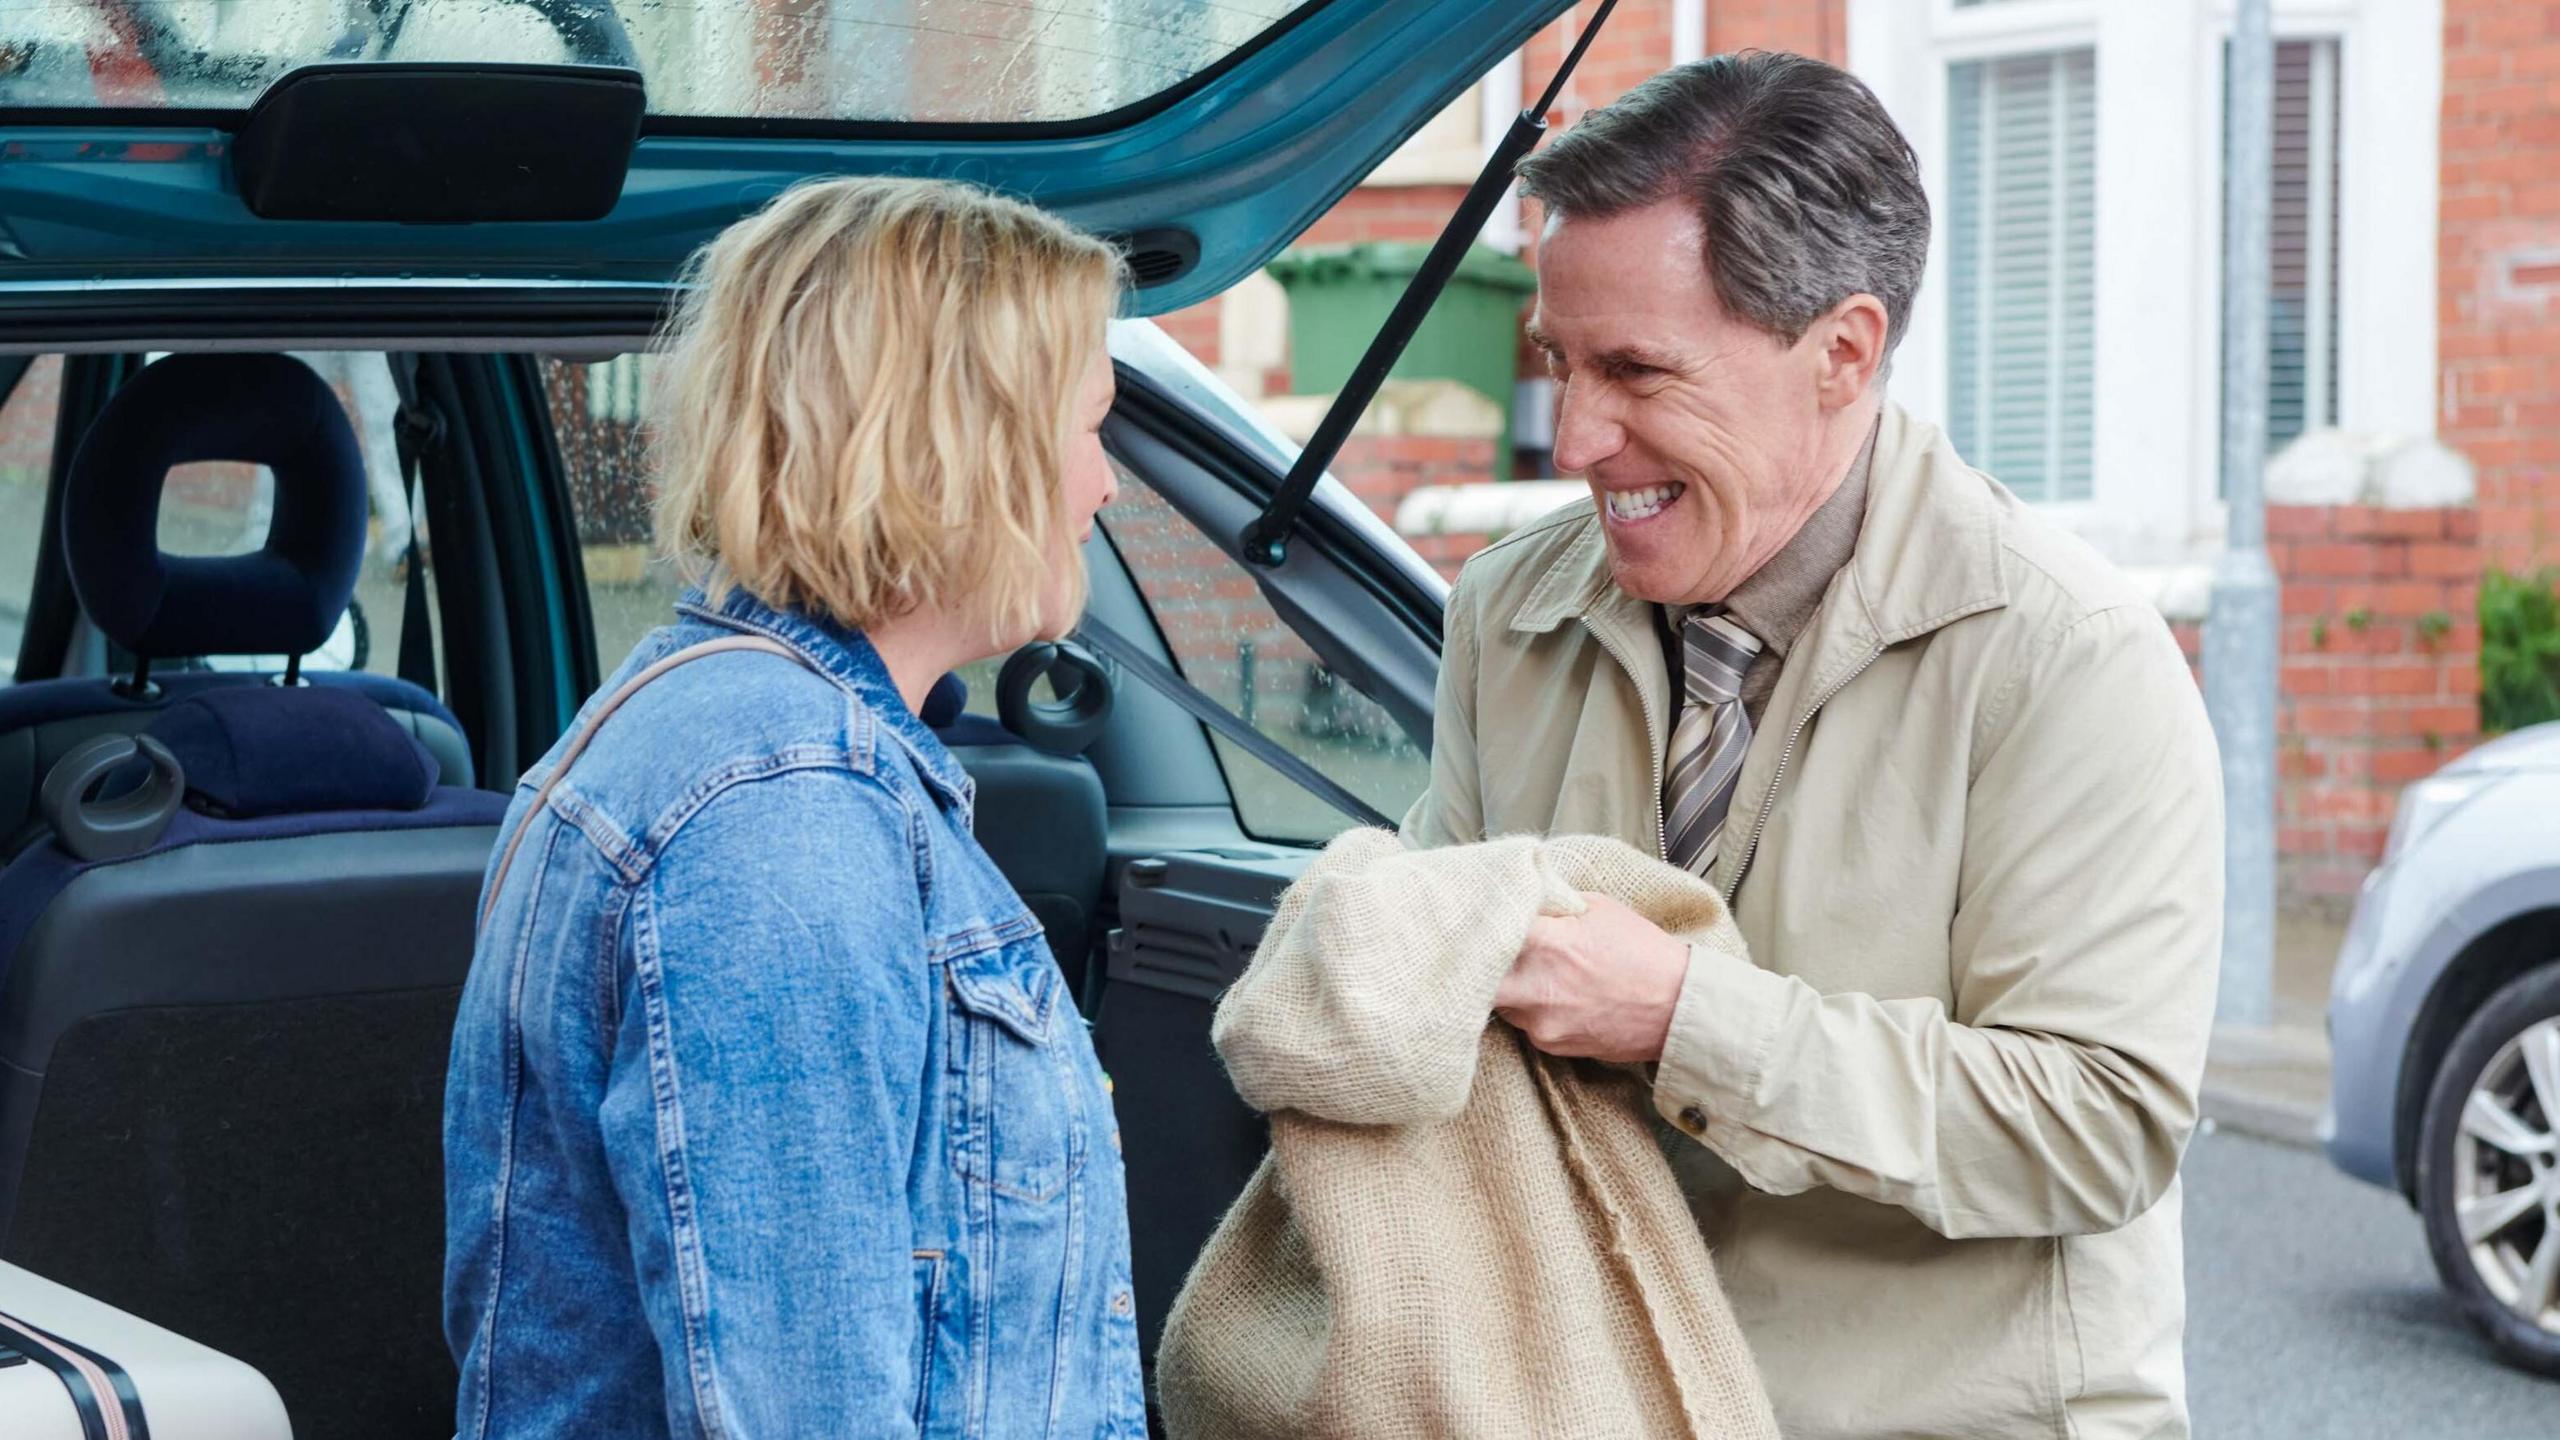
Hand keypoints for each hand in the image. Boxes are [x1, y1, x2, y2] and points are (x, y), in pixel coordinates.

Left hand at [1493, 892, 1691, 1062]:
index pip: (1485, 932)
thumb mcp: (1598, 908)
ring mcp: (1540, 1022)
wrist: (1678, 1007)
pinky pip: (1524, 1024)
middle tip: (1489, 953)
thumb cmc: (1641, 951)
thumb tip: (1520, 899)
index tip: (1478, 921)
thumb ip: (1551, 905)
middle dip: (1481, 965)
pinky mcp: (1550, 1046)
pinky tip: (1556, 997)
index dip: (1480, 926)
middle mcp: (1534, 988)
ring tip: (1534, 974)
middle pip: (1476, 978)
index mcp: (1544, 944)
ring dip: (1508, 988)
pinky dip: (1531, 1010)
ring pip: (1500, 1003)